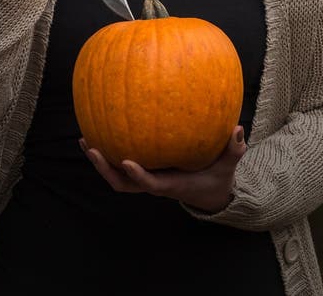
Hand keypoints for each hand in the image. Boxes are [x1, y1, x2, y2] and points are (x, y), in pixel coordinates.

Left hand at [79, 126, 246, 213]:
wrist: (210, 193)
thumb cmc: (218, 176)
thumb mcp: (228, 165)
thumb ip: (234, 149)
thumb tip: (238, 129)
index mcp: (171, 185)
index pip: (150, 183)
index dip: (137, 175)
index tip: (125, 160)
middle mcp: (154, 184)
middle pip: (122, 183)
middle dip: (105, 169)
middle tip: (92, 148)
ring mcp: (147, 179)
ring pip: (117, 176)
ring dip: (100, 161)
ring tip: (85, 139)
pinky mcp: (144, 171)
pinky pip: (121, 164)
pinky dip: (109, 150)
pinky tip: (98, 128)